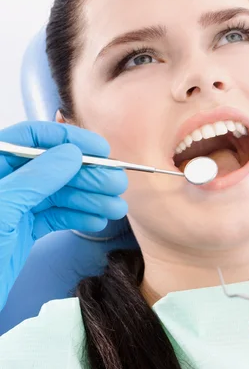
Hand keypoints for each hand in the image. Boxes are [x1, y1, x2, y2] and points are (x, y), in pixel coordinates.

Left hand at [0, 121, 127, 310]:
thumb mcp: (3, 209)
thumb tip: (71, 154)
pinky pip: (56, 218)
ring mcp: (15, 207)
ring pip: (59, 195)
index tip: (101, 150)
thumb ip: (36, 179)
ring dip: (90, 199)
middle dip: (88, 175)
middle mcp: (7, 182)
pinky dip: (78, 219)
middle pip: (53, 167)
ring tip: (116, 207)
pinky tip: (97, 221)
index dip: (69, 140)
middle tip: (117, 184)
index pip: (33, 138)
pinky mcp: (24, 230)